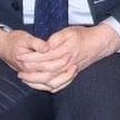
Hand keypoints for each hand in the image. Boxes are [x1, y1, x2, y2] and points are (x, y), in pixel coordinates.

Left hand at [0, 23, 119, 91]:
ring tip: (26, 78)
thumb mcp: (68, 31)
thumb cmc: (83, 36)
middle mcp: (67, 64)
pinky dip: (47, 87)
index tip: (19, 56)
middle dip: (30, 73)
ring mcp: (70, 71)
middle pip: (45, 73)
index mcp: (65, 51)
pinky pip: (59, 85)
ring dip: (36, 82)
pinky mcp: (72, 75)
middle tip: (19, 70)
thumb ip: (55, 39)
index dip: (30, 58)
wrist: (99, 43)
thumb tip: (43, 47)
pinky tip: (38, 85)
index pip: (43, 58)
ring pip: (51, 82)